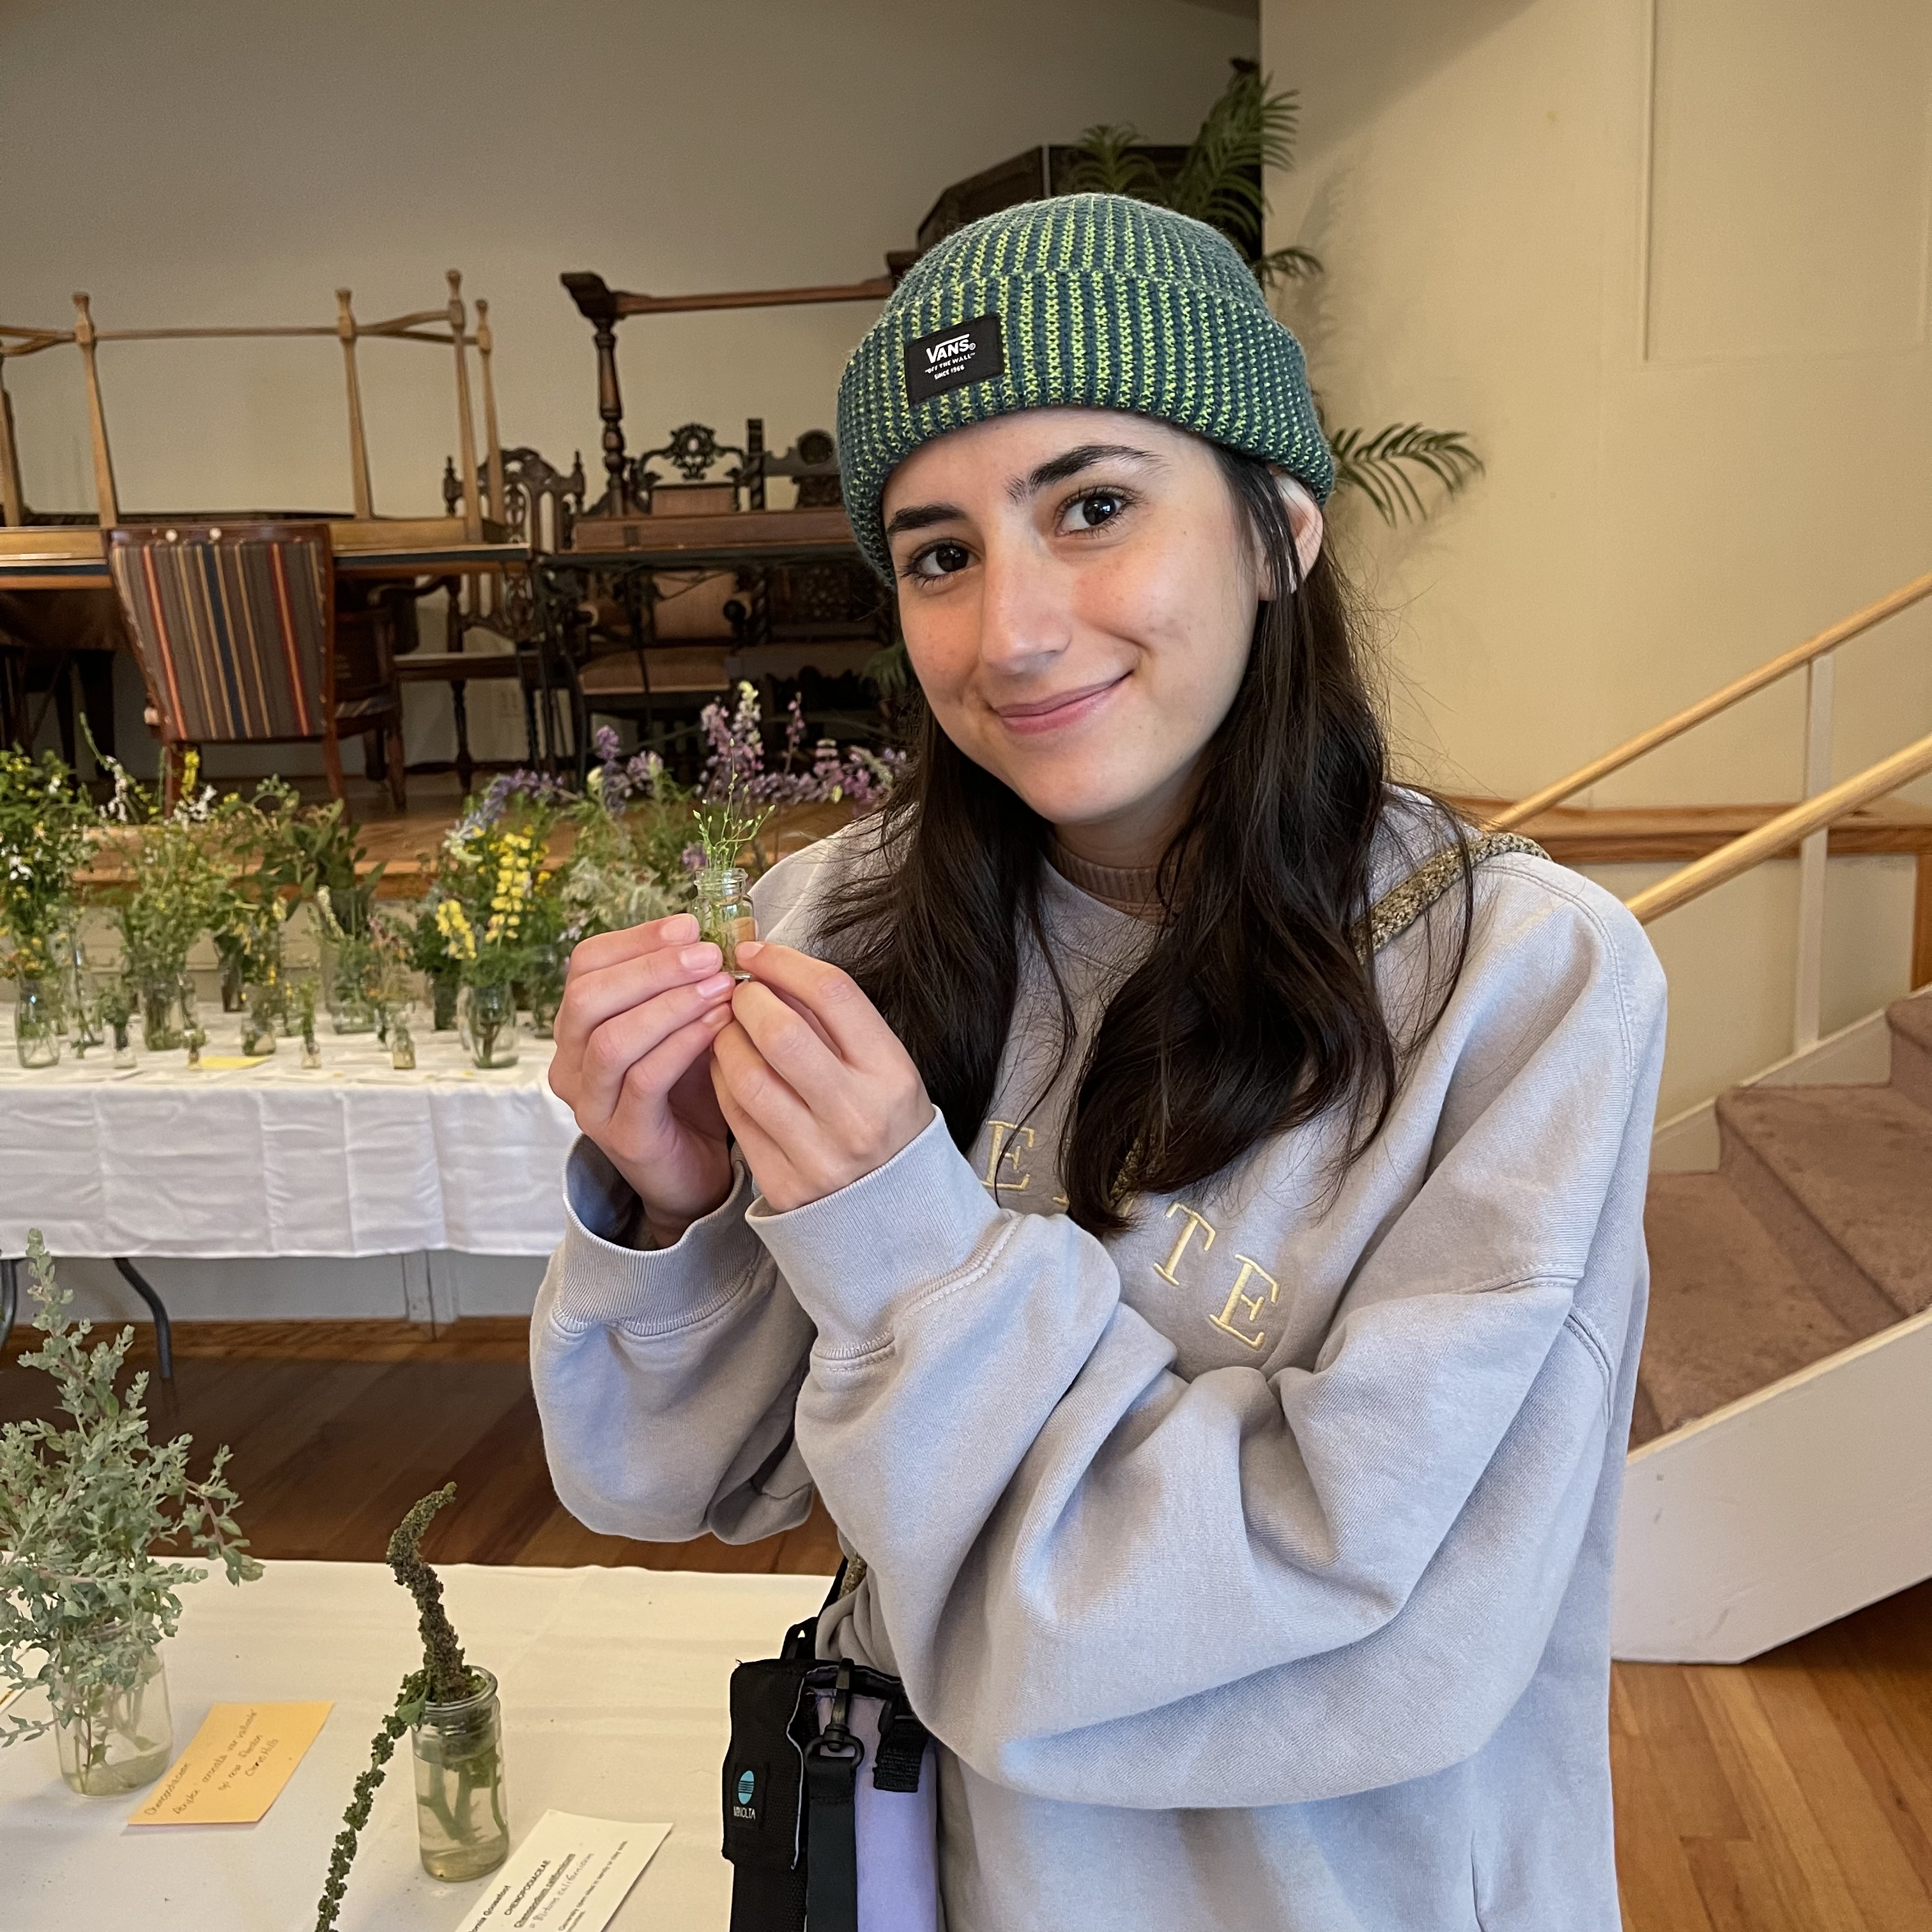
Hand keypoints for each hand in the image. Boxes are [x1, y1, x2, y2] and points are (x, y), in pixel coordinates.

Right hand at [548, 913, 737, 1244]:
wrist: (698, 1166)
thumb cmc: (690, 1087)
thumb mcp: (685, 1022)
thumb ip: (687, 980)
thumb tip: (711, 929)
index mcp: (578, 1025)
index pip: (586, 965)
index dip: (637, 939)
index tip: (690, 926)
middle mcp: (570, 1062)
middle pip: (588, 997)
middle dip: (653, 968)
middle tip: (710, 955)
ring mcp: (590, 1102)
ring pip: (612, 1039)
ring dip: (670, 1005)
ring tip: (722, 988)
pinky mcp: (622, 1135)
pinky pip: (644, 1081)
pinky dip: (682, 1045)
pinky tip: (719, 1026)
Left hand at [709, 940, 931, 1213]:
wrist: (896, 1216)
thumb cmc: (886, 1124)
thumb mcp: (886, 1068)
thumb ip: (838, 1022)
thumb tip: (774, 969)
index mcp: (892, 1074)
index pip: (832, 994)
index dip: (784, 962)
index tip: (755, 951)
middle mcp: (857, 1115)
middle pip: (782, 1032)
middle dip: (748, 1000)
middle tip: (739, 992)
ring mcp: (817, 1154)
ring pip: (747, 1075)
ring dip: (725, 1038)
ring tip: (729, 1028)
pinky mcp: (782, 1183)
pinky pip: (735, 1116)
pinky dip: (722, 1079)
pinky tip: (727, 1066)